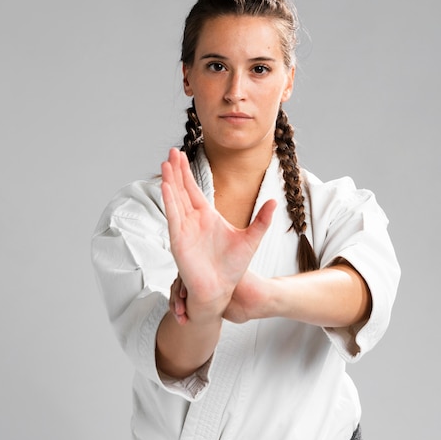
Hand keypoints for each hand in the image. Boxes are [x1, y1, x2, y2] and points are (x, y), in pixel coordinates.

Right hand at [161, 148, 275, 320]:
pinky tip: (165, 186)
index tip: (181, 155)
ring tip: (165, 163)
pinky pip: (173, 216)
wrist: (222, 289)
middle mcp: (193, 220)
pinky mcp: (179, 240)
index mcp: (207, 216)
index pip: (194, 189)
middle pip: (182, 189)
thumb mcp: (252, 238)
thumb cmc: (233, 267)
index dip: (187, 172)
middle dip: (176, 170)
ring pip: (175, 199)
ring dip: (170, 181)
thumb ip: (262, 219)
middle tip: (171, 151)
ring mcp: (184, 229)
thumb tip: (275, 201)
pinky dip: (169, 201)